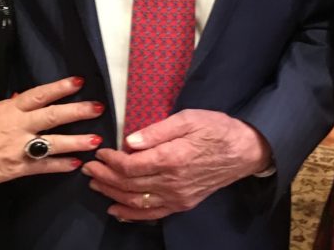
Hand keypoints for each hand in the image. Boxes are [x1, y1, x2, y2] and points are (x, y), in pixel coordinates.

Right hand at [0, 76, 102, 191]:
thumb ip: (9, 106)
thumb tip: (24, 96)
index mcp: (8, 109)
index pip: (39, 94)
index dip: (60, 87)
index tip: (79, 82)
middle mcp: (16, 126)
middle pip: (52, 115)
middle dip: (77, 111)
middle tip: (97, 107)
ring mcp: (17, 148)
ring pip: (52, 142)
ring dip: (76, 141)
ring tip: (96, 140)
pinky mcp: (16, 169)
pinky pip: (43, 166)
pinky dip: (60, 165)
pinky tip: (75, 164)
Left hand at [82, 109, 271, 220]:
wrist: (245, 152)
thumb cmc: (217, 129)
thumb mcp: (188, 118)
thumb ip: (158, 130)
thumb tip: (130, 141)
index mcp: (172, 158)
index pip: (131, 165)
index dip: (110, 161)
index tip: (99, 152)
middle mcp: (173, 182)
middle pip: (129, 184)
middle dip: (104, 177)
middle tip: (88, 168)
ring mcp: (178, 197)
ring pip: (136, 201)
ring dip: (112, 194)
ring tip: (95, 185)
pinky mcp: (183, 204)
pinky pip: (153, 214)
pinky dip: (131, 214)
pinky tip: (117, 210)